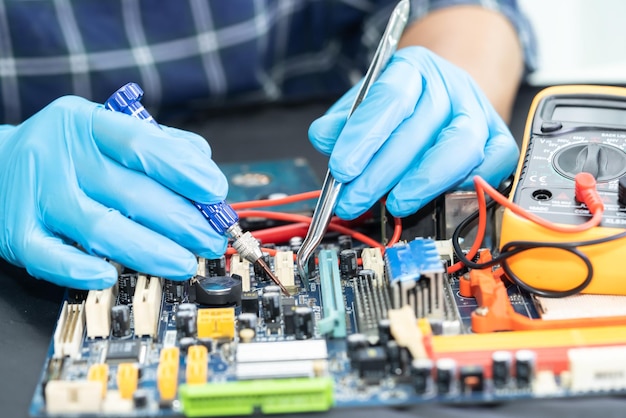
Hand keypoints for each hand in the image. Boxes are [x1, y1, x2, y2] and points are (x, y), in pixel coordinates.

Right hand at [0, 96, 227, 288]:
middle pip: (130, 192)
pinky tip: (110, 276)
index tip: (215, 192)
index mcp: (86, 125)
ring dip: (150, 251)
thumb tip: (204, 169)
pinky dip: (81, 270)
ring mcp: (37, 197)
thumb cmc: (65, 152)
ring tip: (184, 263)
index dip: (183, 170)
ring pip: (100, 228)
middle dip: (181, 222)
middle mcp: (59, 157)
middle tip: (211, 239)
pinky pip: (51, 257)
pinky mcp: (19, 234)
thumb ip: (157, 144)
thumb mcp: (105, 131)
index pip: (141, 144)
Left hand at [308, 46, 518, 218]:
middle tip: (354, 199)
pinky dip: (462, 186)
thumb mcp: (364, 103)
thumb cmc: (402, 105)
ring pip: (459, 148)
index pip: (390, 99)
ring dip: (423, 182)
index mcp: (413, 68)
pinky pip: (490, 167)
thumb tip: (324, 138)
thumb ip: (343, 121)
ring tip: (394, 205)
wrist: (448, 97)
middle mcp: (451, 87)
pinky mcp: (499, 142)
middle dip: (382, 172)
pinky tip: (434, 198)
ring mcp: (479, 114)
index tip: (342, 169)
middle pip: (420, 128)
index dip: (364, 137)